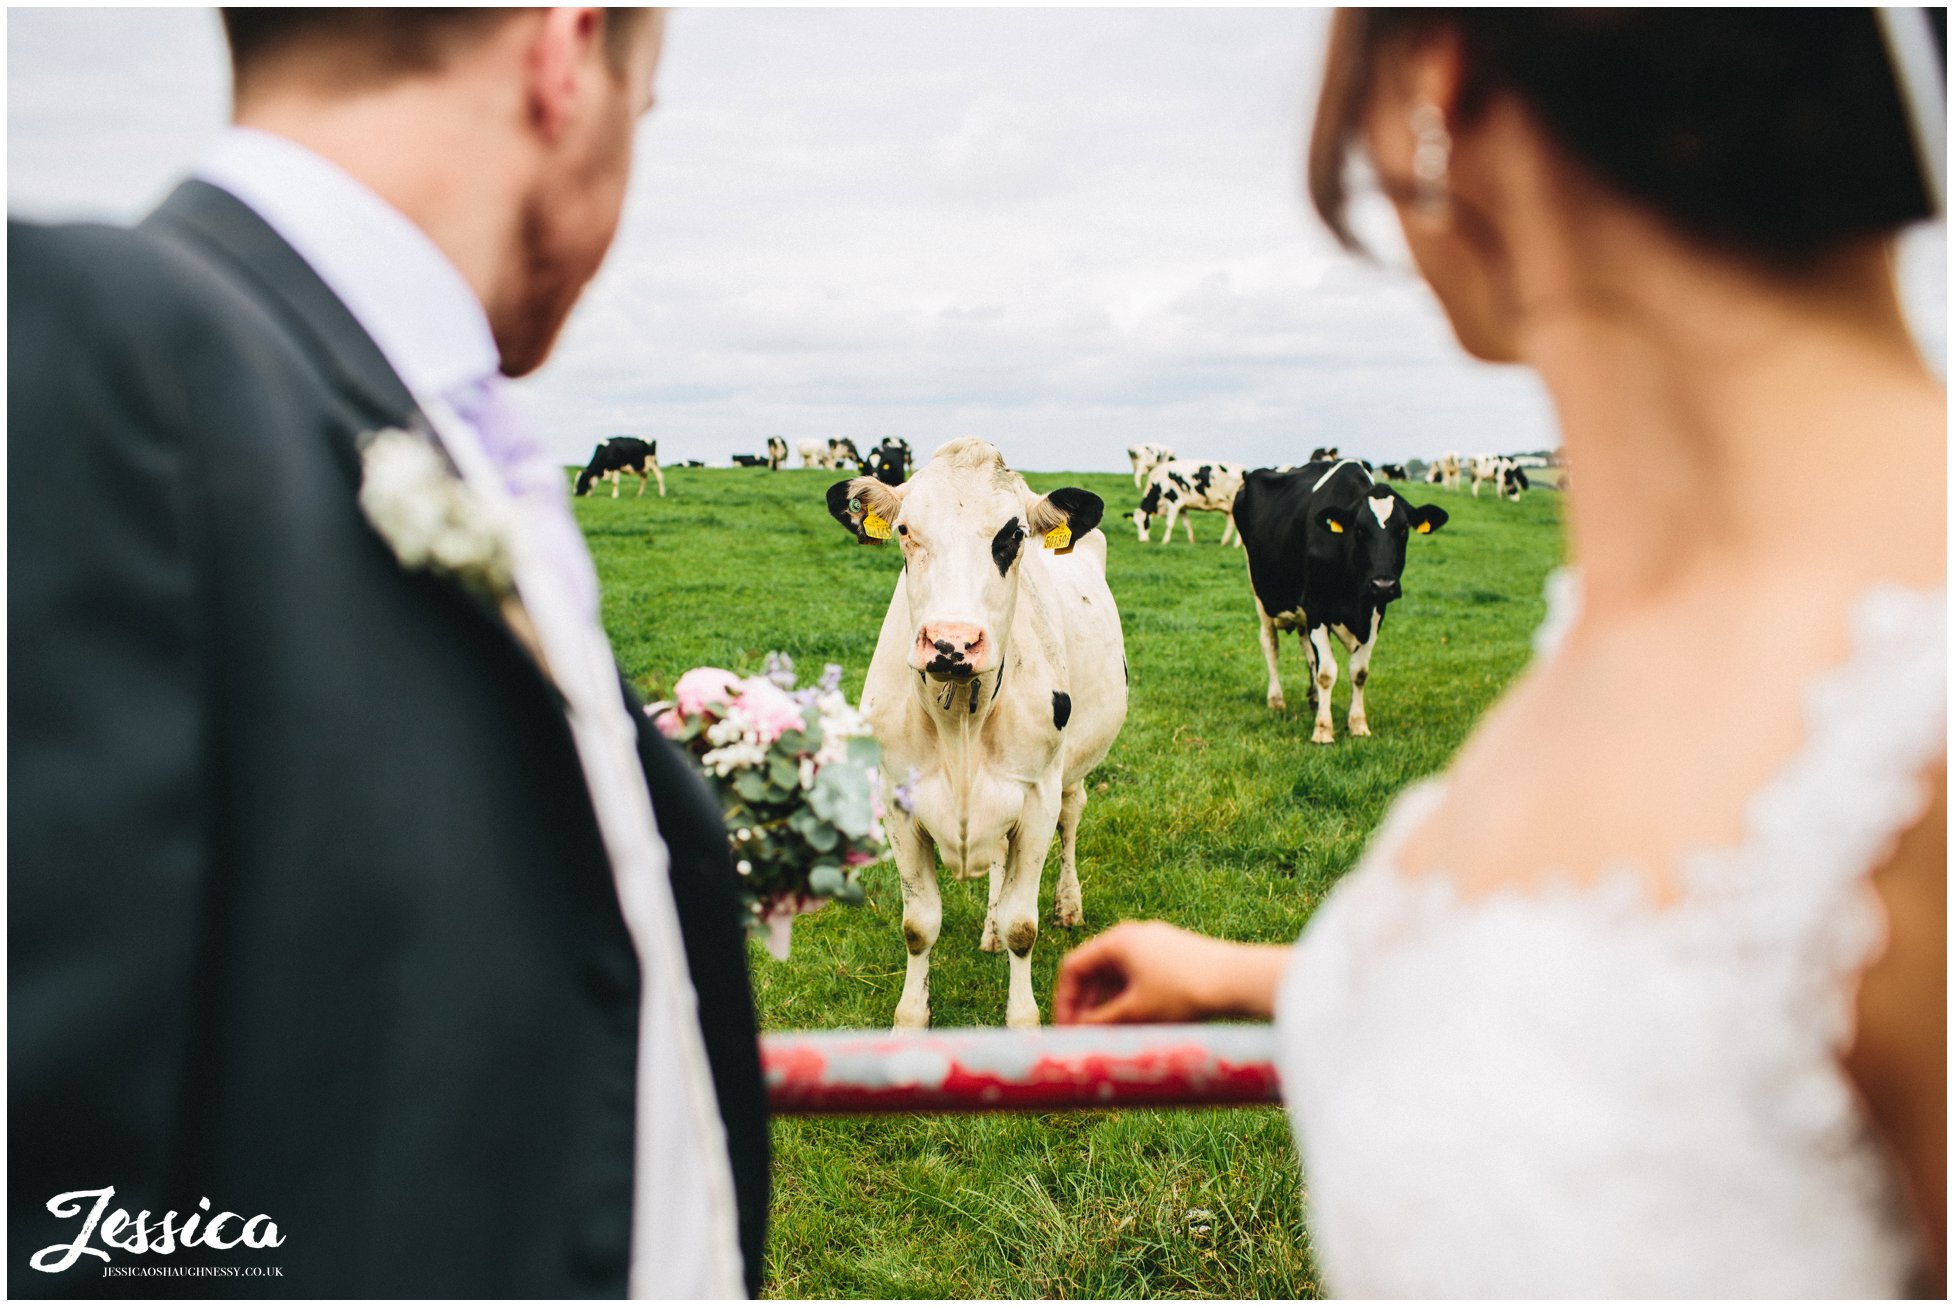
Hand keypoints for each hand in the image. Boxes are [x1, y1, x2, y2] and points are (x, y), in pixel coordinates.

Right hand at [1053, 920, 1290, 1024]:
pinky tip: (1137, 1025)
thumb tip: (1077, 1032)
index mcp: (1117, 941)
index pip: (1074, 967)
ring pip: (1119, 977)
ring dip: (1109, 1007)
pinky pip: (1141, 978)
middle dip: (1087, 1007)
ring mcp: (1156, 944)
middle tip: (1086, 1038)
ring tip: (1111, 1037)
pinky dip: (1132, 1000)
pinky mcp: (1175, 956)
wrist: (1239, 980)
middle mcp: (1134, 936)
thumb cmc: (1184, 992)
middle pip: (1096, 972)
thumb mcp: (1135, 1012)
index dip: (1064, 1001)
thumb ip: (1100, 1023)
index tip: (1065, 1030)